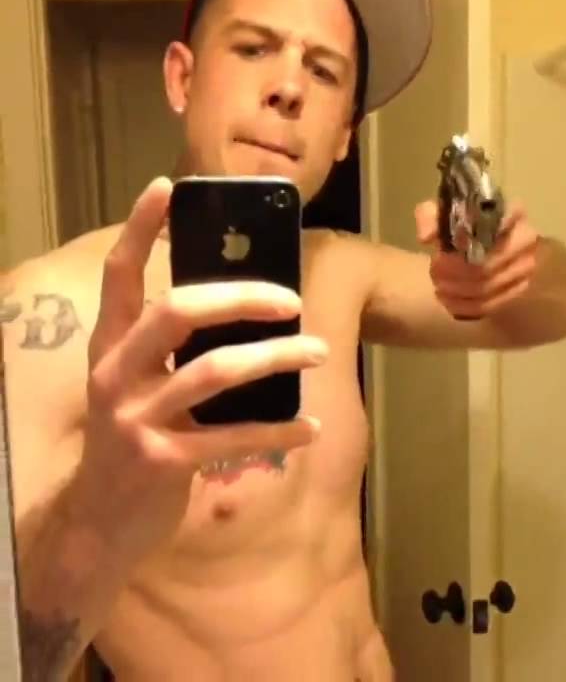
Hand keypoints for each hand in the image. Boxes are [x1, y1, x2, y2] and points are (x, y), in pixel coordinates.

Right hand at [76, 177, 325, 561]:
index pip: (119, 275)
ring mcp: (136, 418)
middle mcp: (115, 374)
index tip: (166, 188)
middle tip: (292, 300)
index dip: (138, 229)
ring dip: (277, 358)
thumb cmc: (133, 442)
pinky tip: (310, 429)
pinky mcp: (163, 461)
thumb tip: (248, 316)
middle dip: (241, 297)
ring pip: (216, 370)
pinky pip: (234, 436)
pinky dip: (280, 430)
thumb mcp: (140, 388)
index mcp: (110, 347)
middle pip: (178, 312)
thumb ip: (174, 353)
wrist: (98, 524)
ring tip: (318, 352)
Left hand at [415, 199, 538, 318]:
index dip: (468, 240)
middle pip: (487, 264)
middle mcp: (525, 238)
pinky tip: (448, 300)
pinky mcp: (519, 289)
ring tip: (439, 285)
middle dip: (455, 272)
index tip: (442, 250)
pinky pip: (491, 305)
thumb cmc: (458, 225)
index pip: (499, 225)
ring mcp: (526, 266)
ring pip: (487, 287)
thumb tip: (427, 236)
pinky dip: (464, 306)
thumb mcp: (440, 213)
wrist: (474, 242)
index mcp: (510, 212)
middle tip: (434, 271)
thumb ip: (429, 217)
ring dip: (457, 290)